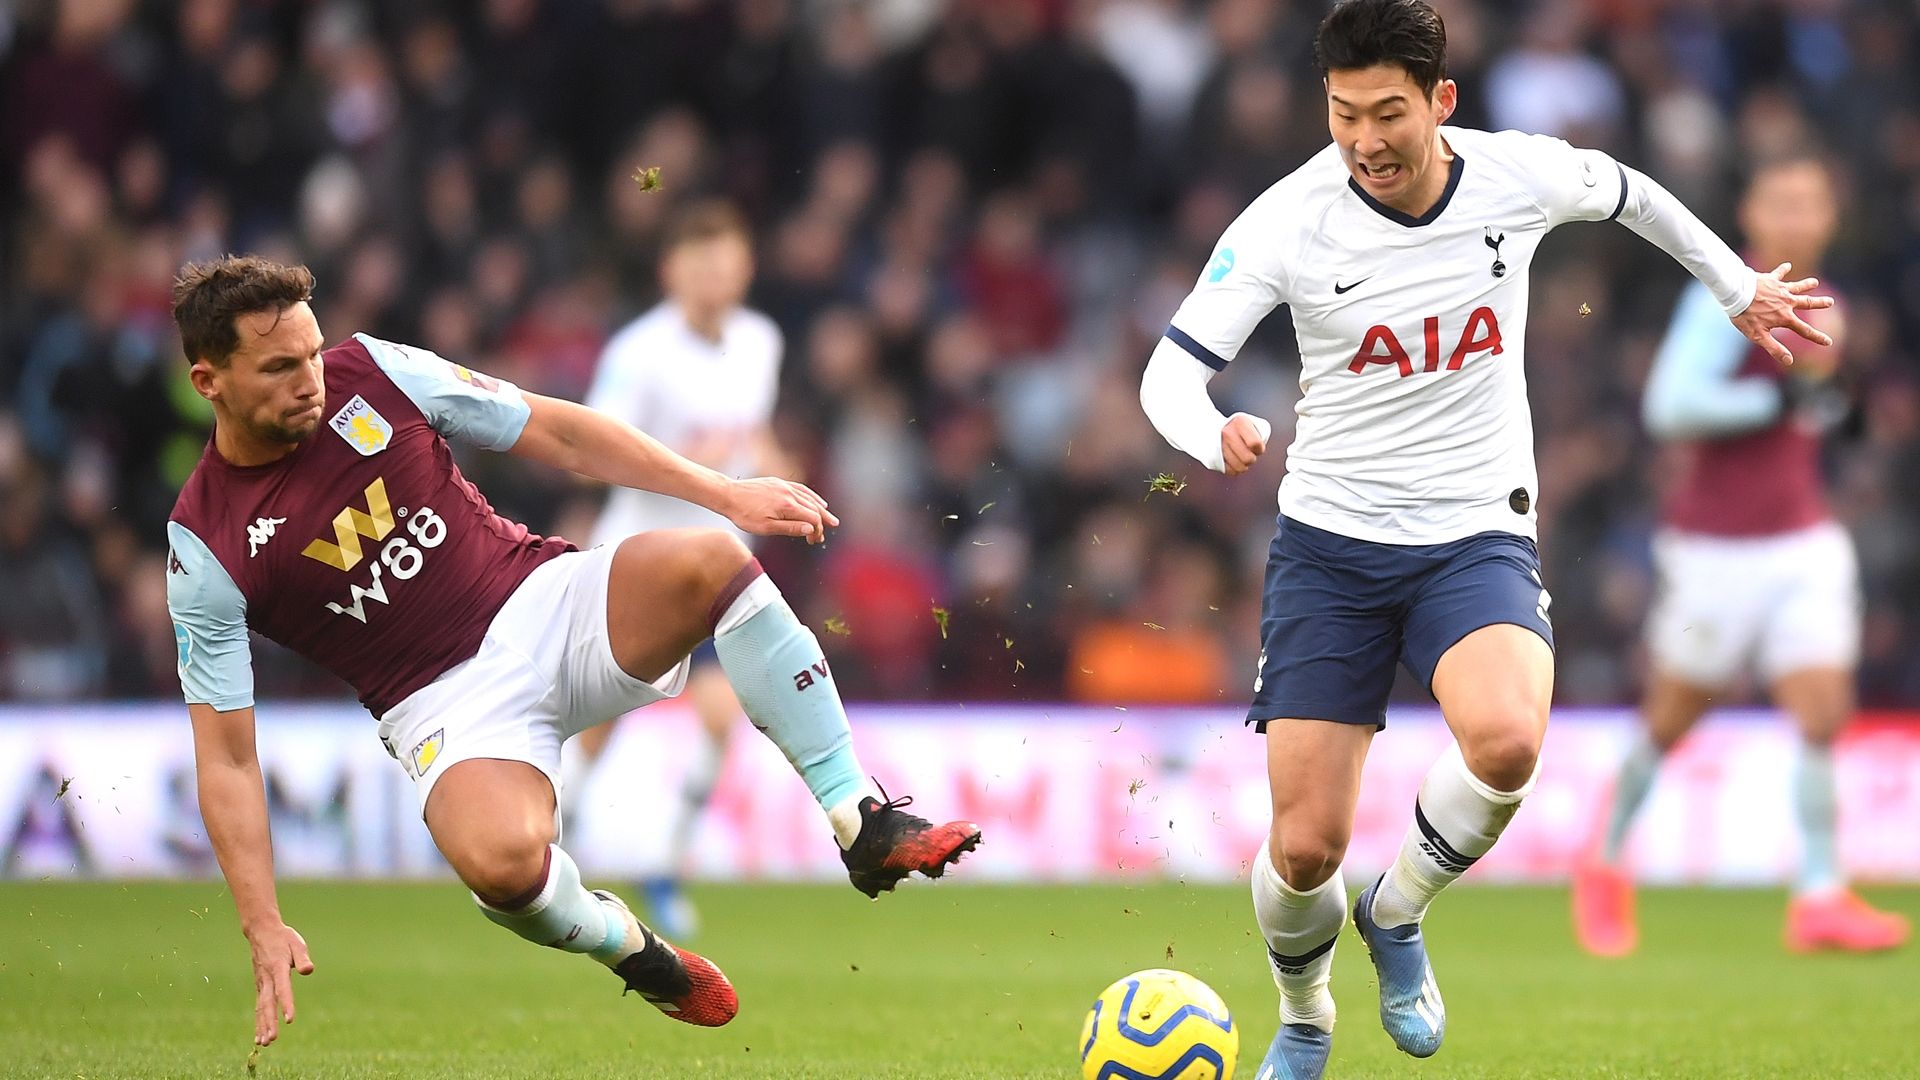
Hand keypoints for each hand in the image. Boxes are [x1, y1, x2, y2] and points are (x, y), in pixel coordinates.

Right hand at [246, 921, 313, 1045]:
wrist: (262, 932)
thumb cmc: (284, 938)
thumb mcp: (297, 943)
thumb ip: (302, 958)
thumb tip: (308, 970)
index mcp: (278, 968)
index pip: (283, 988)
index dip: (287, 1004)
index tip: (290, 1019)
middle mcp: (267, 978)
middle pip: (268, 1003)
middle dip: (270, 1022)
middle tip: (272, 1039)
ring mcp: (261, 983)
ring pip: (261, 1007)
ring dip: (263, 1026)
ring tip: (265, 1043)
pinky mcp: (260, 986)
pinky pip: (258, 1006)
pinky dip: (259, 1021)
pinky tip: (259, 1035)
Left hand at [723, 477, 839, 543]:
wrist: (728, 494)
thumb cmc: (744, 515)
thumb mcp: (765, 527)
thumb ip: (789, 528)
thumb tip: (810, 529)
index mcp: (787, 506)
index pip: (812, 519)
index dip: (817, 530)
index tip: (814, 541)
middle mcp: (789, 493)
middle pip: (814, 507)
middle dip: (823, 519)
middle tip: (832, 528)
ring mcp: (784, 486)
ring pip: (809, 497)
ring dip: (820, 507)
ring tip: (829, 515)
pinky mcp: (778, 482)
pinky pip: (800, 488)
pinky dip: (811, 495)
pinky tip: (814, 499)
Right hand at [1220, 413, 1270, 475]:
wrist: (1209, 427)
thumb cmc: (1235, 427)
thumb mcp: (1249, 423)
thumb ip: (1259, 432)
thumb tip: (1263, 445)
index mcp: (1240, 423)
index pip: (1255, 444)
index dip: (1259, 449)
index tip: (1257, 447)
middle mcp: (1228, 433)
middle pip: (1248, 458)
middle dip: (1252, 458)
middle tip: (1249, 453)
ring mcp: (1220, 446)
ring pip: (1240, 467)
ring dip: (1244, 465)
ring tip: (1241, 457)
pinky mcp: (1214, 458)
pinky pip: (1230, 471)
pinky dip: (1235, 469)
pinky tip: (1234, 461)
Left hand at [1731, 262, 1833, 365]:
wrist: (1736, 293)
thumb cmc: (1745, 316)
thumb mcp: (1758, 336)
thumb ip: (1774, 348)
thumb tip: (1789, 361)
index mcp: (1784, 317)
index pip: (1804, 330)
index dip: (1817, 337)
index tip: (1829, 342)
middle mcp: (1787, 302)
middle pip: (1807, 303)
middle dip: (1819, 303)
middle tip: (1831, 302)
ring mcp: (1780, 289)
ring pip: (1797, 287)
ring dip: (1806, 284)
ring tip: (1815, 282)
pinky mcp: (1771, 279)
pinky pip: (1779, 273)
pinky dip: (1783, 269)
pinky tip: (1787, 265)